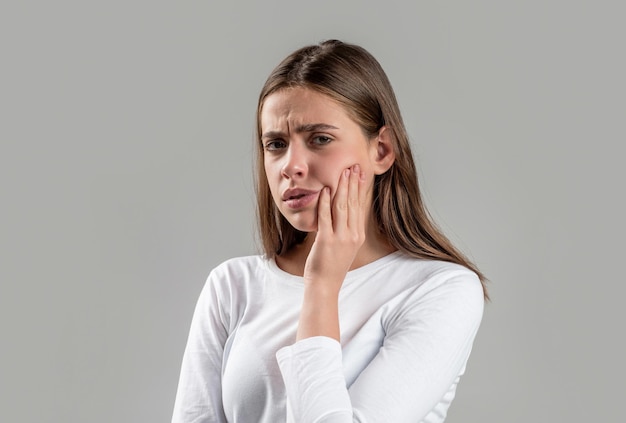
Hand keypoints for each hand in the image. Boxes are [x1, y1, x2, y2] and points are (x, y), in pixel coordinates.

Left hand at [303, 164, 367, 292]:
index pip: (360, 206)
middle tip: (354, 166)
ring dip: (342, 188)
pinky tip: (325, 190)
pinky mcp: (326, 241)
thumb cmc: (331, 265)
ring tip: (343, 172)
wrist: (325, 285)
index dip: (360, 189)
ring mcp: (340, 238)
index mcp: (358, 235)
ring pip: (342, 207)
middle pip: (353, 203)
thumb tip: (343, 213)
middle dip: (353, 183)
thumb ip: (345, 229)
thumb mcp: (344, 246)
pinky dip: (325, 202)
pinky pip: (326, 217)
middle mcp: (352, 235)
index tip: (361, 174)